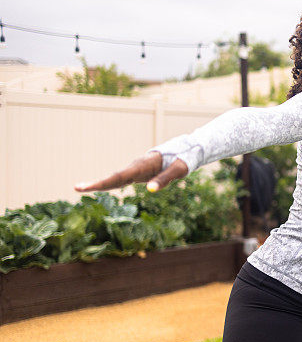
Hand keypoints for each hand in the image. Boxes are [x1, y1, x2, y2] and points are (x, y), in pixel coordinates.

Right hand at [74, 152, 188, 192]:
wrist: (184, 150)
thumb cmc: (182, 160)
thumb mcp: (178, 170)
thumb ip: (165, 179)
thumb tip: (150, 190)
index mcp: (143, 165)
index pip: (120, 176)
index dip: (103, 183)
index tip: (87, 186)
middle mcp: (136, 167)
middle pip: (114, 177)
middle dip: (96, 183)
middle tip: (76, 187)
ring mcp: (135, 170)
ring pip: (115, 179)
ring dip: (99, 184)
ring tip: (80, 187)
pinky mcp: (137, 174)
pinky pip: (121, 180)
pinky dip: (108, 184)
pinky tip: (96, 187)